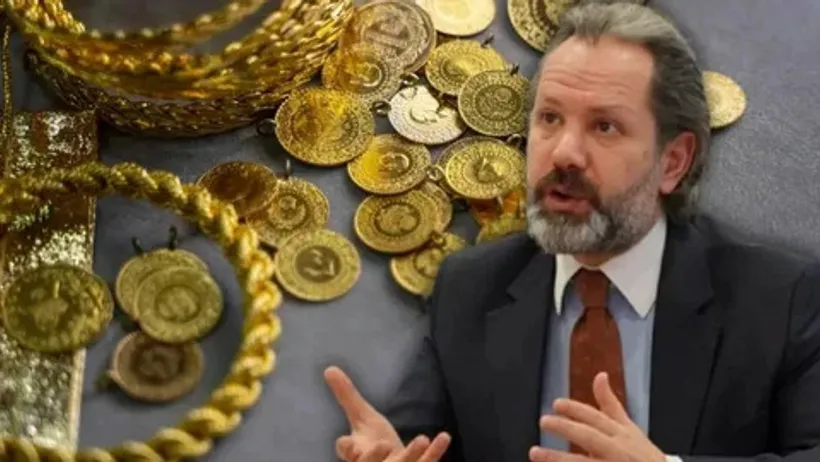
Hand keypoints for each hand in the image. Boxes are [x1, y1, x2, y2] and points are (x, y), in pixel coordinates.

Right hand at [325, 366, 450, 461]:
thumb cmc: (376, 444)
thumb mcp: (362, 417)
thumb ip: (347, 396)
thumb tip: (329, 368)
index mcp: (357, 453)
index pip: (347, 451)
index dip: (347, 448)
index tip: (347, 443)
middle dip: (374, 457)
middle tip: (383, 444)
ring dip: (411, 454)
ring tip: (421, 439)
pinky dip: (435, 452)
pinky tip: (444, 436)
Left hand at [530, 372, 665, 461]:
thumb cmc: (641, 454)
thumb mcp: (628, 427)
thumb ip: (610, 403)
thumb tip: (600, 375)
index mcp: (620, 433)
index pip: (596, 418)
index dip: (576, 410)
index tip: (556, 403)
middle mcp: (617, 450)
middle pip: (589, 437)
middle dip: (566, 428)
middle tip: (543, 421)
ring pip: (583, 461)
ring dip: (558, 458)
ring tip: (535, 452)